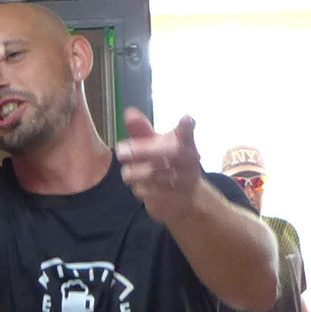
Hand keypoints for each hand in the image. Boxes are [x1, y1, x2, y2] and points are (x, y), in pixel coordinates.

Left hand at [115, 108, 206, 223]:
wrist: (184, 199)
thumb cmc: (167, 164)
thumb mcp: (156, 145)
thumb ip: (142, 130)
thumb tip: (129, 112)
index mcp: (185, 144)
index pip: (188, 133)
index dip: (187, 126)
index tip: (186, 118)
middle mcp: (189, 160)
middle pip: (172, 153)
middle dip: (144, 150)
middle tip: (121, 151)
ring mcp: (185, 181)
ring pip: (159, 174)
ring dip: (137, 173)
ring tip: (127, 172)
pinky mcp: (177, 199)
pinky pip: (154, 193)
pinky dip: (140, 188)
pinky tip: (137, 185)